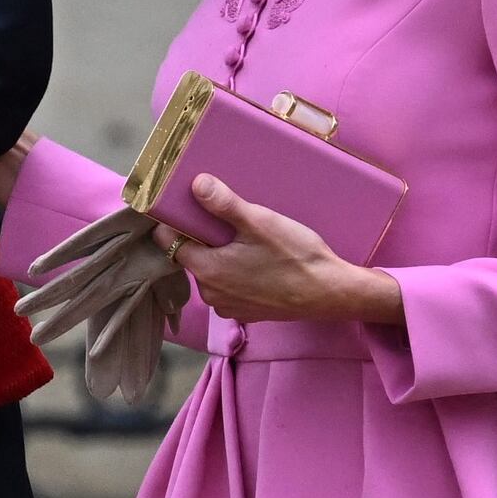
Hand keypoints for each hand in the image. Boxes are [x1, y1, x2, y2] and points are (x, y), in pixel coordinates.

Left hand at [180, 174, 401, 326]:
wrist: (329, 292)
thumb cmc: (295, 257)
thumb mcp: (259, 222)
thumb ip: (224, 204)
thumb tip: (196, 184)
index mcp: (206, 269)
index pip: (168, 243)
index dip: (173, 223)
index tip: (186, 208)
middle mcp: (210, 293)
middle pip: (190, 257)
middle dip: (202, 238)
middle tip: (227, 220)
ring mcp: (228, 306)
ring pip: (211, 273)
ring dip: (221, 257)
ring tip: (246, 240)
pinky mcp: (245, 313)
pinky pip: (229, 288)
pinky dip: (236, 274)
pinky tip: (258, 262)